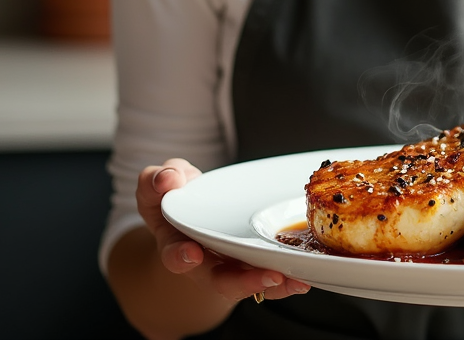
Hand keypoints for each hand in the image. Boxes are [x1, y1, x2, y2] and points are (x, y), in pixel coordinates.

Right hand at [136, 158, 309, 302]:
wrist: (192, 208)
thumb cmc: (177, 195)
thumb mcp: (161, 183)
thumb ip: (158, 181)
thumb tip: (166, 180)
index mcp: (176, 242)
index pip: (175, 254)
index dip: (181, 256)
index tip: (191, 252)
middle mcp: (203, 262)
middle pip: (220, 279)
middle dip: (243, 281)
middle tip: (269, 276)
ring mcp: (228, 264)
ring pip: (248, 281)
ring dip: (271, 283)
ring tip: (295, 279)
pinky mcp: (250, 263)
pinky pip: (267, 274)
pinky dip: (286, 278)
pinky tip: (304, 276)